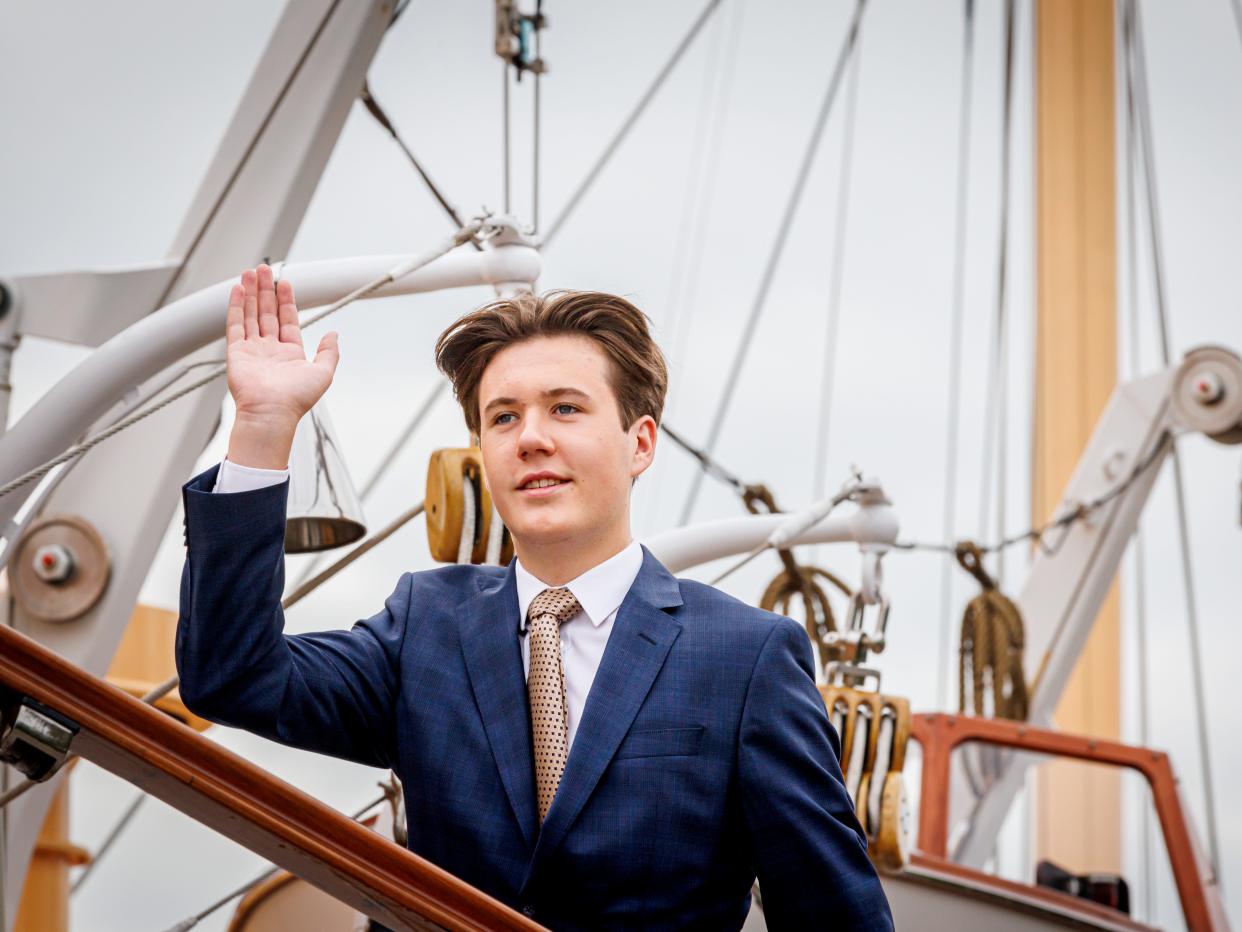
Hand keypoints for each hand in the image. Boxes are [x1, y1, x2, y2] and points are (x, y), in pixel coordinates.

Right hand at [224, 265, 339, 468]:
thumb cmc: (296, 399)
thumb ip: (329, 352)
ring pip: (251, 314)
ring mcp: (253, 350)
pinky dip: (236, 307)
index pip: (288, 319)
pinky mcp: (236, 353)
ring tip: (251, 273)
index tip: (285, 283)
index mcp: (291, 353)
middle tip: (265, 270)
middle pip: (267, 312)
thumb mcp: (323, 373)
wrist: (272, 413)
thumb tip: (333, 335)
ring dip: (251, 293)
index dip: (286, 300)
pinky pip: (235, 325)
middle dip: (266, 290)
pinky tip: (237, 291)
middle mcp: (271, 350)